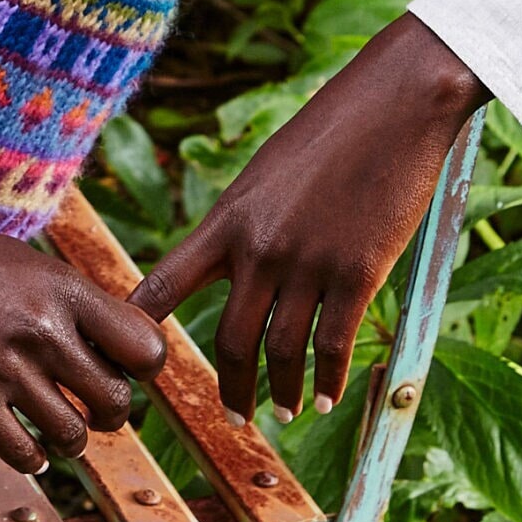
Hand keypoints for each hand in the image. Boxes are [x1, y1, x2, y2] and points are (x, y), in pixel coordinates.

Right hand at [0, 192, 166, 473]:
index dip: (143, 369)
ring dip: (69, 441)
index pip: (146, 347)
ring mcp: (6, 368)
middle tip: (93, 411)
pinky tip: (25, 446)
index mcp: (64, 289)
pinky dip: (32, 458)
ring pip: (73, 436)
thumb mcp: (25, 264)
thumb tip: (121, 344)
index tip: (122, 372)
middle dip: (110, 415)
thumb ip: (73, 301)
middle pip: (116, 401)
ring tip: (55, 429)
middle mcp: (43, 329)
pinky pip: (25, 454)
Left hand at [131, 14, 483, 423]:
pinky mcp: (358, 273)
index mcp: (228, 218)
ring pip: (282, 353)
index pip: (164, 284)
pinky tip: (329, 397)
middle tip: (233, 417)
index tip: (125, 362)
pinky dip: (330, 381)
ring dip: (282, 394)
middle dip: (231, 388)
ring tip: (285, 412)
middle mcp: (259, 248)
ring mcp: (308, 263)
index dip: (139, 328)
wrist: (395, 104)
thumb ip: (246, 222)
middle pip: (230, 341)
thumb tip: (232, 262)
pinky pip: (334, 345)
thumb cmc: (333, 130)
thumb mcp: (268, 172)